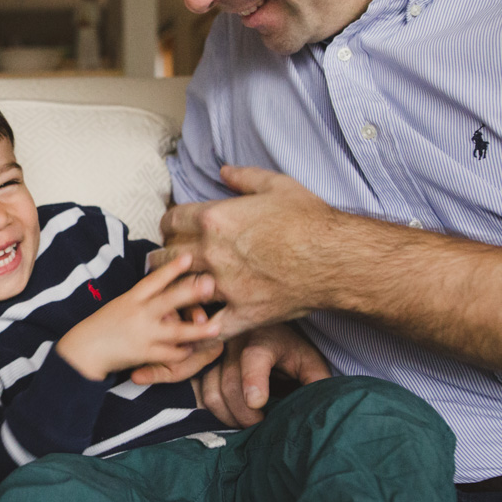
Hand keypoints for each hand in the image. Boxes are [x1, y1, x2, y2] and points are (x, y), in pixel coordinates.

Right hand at [56, 253, 221, 380]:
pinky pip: (168, 354)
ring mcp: (142, 334)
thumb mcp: (120, 305)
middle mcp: (138, 313)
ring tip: (217, 327)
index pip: (154, 280)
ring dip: (197, 330)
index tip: (190, 257)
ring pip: (175, 332)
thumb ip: (141, 298)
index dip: (172, 269)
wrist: (83, 350)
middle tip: (210, 284)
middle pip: (168, 301)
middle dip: (190, 292)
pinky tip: (195, 350)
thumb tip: (164, 286)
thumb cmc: (103, 326)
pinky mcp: (143, 354)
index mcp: (131, 298)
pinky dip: (183, 353)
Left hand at [159, 166, 338, 337]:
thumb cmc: (310, 220)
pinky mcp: (241, 313)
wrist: (337, 258)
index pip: (171, 222)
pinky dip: (199, 331)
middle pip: (168, 256)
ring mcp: (225, 285)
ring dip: (175, 291)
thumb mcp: (277, 186)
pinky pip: (209, 328)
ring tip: (174, 292)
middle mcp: (212, 252)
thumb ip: (244, 177)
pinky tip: (194, 330)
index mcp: (214, 219)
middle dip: (165, 257)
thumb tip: (224, 171)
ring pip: (180, 290)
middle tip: (169, 261)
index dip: (168, 226)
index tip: (172, 231)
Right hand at [200, 323, 331, 427]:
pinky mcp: (204, 367)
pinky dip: (215, 411)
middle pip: (230, 384)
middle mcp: (233, 343)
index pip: (253, 357)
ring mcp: (214, 355)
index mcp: (264, 338)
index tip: (258, 403)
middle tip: (261, 427)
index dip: (253, 380)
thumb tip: (322, 408)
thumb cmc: (288, 350)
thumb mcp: (308, 361)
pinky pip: (202, 395)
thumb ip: (317, 380)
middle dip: (245, 414)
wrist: (264, 333)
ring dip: (229, 416)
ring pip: (212, 392)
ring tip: (247, 424)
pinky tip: (232, 416)